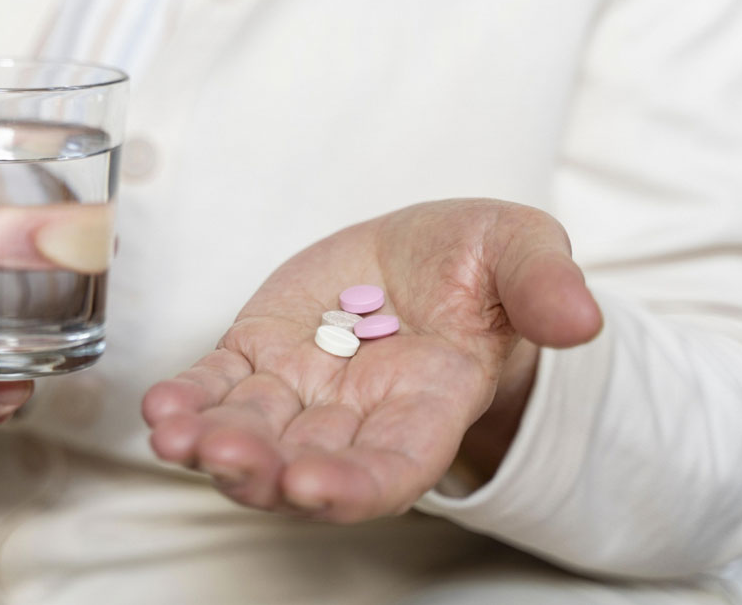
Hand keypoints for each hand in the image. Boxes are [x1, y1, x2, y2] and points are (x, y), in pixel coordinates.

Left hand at [143, 199, 601, 520]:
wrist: (422, 255)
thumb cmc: (478, 264)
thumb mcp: (522, 253)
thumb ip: (545, 286)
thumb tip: (581, 321)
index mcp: (430, 400)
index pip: (396, 461)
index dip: (357, 482)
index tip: (315, 486)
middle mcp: (360, 412)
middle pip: (310, 461)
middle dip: (266, 469)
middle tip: (229, 458)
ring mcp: (302, 388)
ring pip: (254, 431)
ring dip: (212, 441)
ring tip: (175, 436)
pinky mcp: (257, 355)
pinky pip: (218, 385)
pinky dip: (189, 399)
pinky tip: (160, 408)